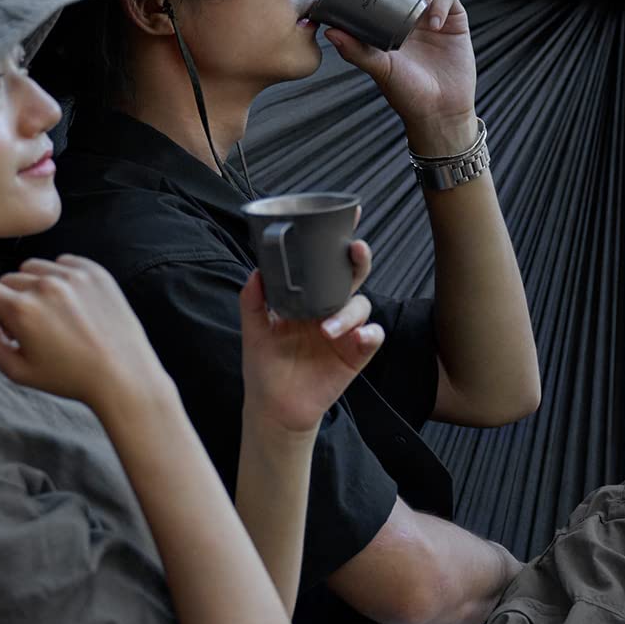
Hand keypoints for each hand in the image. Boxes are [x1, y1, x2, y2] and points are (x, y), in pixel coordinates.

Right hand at [0, 255, 167, 410]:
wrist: (123, 375)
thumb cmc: (69, 377)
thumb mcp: (17, 371)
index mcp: (22, 311)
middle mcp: (45, 286)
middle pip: (7, 280)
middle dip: (6, 300)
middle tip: (22, 325)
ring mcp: (72, 276)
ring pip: (33, 268)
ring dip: (31, 286)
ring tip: (47, 313)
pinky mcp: (94, 271)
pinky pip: (62, 263)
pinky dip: (58, 278)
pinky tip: (68, 303)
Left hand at [240, 239, 381, 437]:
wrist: (273, 406)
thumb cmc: (265, 366)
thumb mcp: (253, 330)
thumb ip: (252, 302)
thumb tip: (256, 272)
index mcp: (307, 299)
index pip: (326, 264)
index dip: (338, 241)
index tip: (348, 216)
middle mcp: (329, 309)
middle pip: (352, 277)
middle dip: (359, 260)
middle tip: (355, 251)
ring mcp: (344, 331)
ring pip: (361, 306)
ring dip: (349, 312)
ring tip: (328, 329)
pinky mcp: (354, 355)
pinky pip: (372, 338)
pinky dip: (369, 334)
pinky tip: (358, 337)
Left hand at [323, 0, 478, 152]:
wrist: (439, 111)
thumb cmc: (406, 93)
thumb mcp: (378, 69)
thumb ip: (356, 50)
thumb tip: (330, 31)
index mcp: (387, 21)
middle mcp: (408, 14)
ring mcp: (432, 14)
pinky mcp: (454, 19)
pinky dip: (440, 1)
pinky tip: (433, 21)